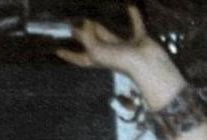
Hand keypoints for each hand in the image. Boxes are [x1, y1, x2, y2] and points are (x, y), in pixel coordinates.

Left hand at [55, 6, 170, 81]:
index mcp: (98, 59)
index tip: (58, 51)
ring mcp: (125, 48)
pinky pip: (135, 26)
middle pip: (93, 43)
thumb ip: (87, 37)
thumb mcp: (96, 50)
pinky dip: (134, 17)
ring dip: (104, 27)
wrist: (147, 65)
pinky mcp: (139, 40)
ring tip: (95, 14)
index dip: (69, 55)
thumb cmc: (121, 61)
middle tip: (75, 22)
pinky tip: (131, 6)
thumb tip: (84, 24)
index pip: (80, 58)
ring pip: (110, 35)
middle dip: (85, 35)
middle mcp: (110, 54)